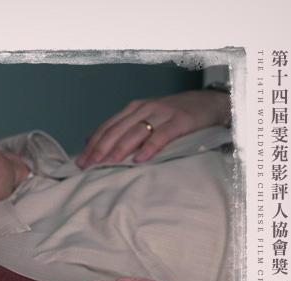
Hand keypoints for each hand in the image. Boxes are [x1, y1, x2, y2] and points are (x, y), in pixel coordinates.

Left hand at [76, 90, 230, 169]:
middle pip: (117, 130)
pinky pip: (162, 135)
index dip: (93, 145)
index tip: (81, 162)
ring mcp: (162, 113)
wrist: (209, 103)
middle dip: (100, 148)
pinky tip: (140, 159)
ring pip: (136, 131)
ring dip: (120, 148)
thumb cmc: (173, 116)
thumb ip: (123, 129)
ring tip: (108, 163)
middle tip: (88, 166)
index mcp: (133, 109)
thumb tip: (92, 143)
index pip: (107, 127)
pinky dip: (150, 146)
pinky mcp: (180, 120)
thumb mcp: (146, 119)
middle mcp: (144, 108)